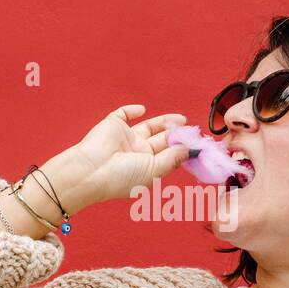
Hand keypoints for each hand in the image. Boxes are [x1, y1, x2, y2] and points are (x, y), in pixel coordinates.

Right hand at [68, 103, 191, 203]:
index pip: (167, 156)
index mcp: (146, 167)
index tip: (197, 144)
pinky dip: (132, 110)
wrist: (91, 170)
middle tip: (191, 129)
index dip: (181, 150)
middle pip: (161, 141)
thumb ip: (172, 158)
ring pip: (148, 127)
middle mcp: (136, 153)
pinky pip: (123, 114)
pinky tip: (142, 110)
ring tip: (181, 119)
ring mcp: (125, 138)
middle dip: (176, 135)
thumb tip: (189, 150)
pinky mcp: (113, 125)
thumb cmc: (120, 177)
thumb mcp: (154, 170)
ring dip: (163, 122)